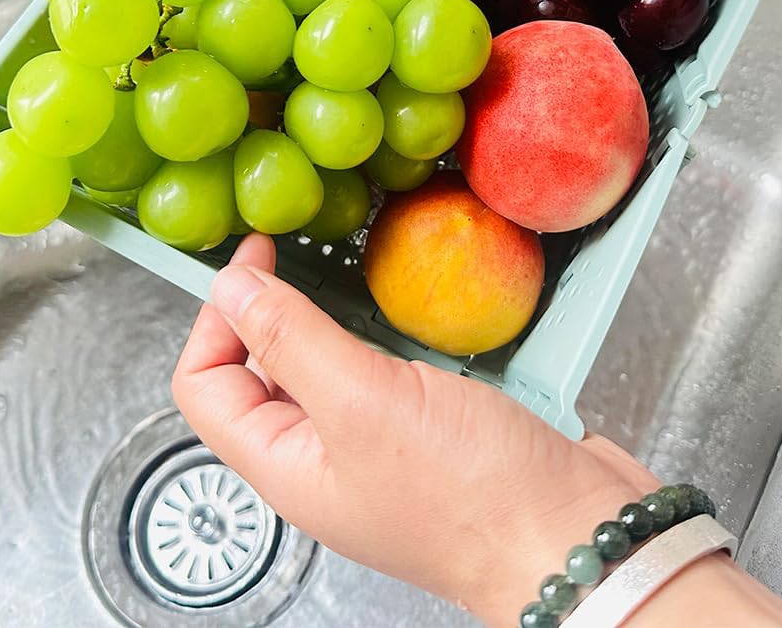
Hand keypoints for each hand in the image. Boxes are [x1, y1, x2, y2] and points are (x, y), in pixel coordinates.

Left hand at [172, 233, 654, 625]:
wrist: (576, 536)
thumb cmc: (472, 494)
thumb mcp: (362, 401)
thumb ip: (291, 339)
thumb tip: (230, 285)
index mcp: (285, 462)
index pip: (206, 383)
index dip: (218, 314)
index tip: (255, 255)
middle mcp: (321, 455)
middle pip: (260, 369)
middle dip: (269, 305)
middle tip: (298, 244)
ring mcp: (374, 441)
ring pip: (324, 362)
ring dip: (325, 311)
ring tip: (344, 262)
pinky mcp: (425, 425)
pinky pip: (379, 365)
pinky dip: (379, 325)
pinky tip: (402, 299)